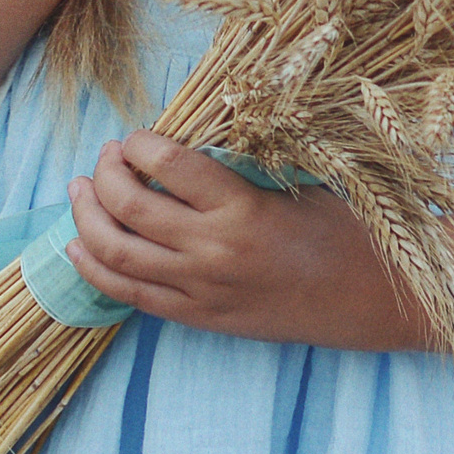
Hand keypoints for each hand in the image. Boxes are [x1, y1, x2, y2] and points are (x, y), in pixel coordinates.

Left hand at [64, 132, 453, 363]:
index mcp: (243, 209)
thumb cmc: (344, 229)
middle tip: (104, 157)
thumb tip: (188, 138)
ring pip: (118, 254)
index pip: (167, 165)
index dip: (139, 144)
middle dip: (104, 176)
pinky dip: (95, 269)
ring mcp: (204, 290)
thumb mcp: (299, 181)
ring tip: (80, 191)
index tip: (137, 135)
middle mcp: (215, 252)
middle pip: (129, 209)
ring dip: (87, 219)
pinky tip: (78, 246)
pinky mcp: (201, 318)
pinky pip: (130, 296)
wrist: (375, 300)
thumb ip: (240, 167)